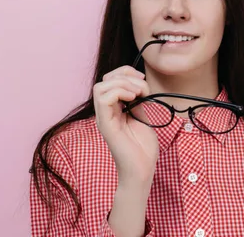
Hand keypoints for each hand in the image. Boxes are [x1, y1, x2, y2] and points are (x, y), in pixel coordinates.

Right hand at [93, 65, 158, 184]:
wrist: (142, 170)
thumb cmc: (142, 149)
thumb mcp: (142, 117)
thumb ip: (137, 102)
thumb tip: (138, 86)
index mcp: (113, 109)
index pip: (110, 80)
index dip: (125, 73)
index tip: (142, 79)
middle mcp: (105, 112)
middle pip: (104, 80)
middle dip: (125, 76)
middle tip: (142, 87)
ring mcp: (104, 119)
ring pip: (100, 87)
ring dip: (123, 84)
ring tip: (138, 94)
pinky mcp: (106, 125)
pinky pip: (103, 99)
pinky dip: (120, 92)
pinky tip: (133, 99)